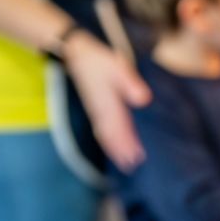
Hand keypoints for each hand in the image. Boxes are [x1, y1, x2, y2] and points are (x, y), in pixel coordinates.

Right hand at [64, 35, 151, 169]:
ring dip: (115, 148)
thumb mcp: (118, 67)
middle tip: (132, 166)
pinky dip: (108, 140)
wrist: (76, 53)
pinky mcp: (94, 108)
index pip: (119, 128)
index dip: (127, 143)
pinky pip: (101, 128)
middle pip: (112, 135)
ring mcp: (95, 110)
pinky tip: (113, 146)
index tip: (135, 157)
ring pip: (105, 134)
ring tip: (126, 162)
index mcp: (107, 103)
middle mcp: (100, 110)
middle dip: (122, 151)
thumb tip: (142, 100)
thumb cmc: (99, 60)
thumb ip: (130, 83)